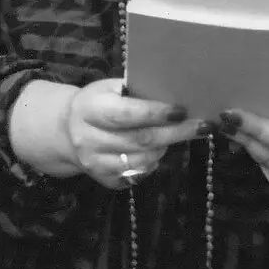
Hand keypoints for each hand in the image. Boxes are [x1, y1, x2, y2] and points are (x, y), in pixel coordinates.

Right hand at [66, 78, 206, 189]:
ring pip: (143, 160)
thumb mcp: (108, 88)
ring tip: (173, 136)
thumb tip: (175, 93)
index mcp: (90, 109)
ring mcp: (95, 163)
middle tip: (203, 127)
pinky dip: (152, 163)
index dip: (155, 113)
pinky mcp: (104, 180)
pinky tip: (154, 151)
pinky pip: (138, 175)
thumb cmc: (97, 102)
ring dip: (165, 148)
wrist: (65, 129)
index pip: (126, 114)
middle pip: (140, 140)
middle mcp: (89, 138)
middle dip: (175, 133)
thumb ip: (134, 92)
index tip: (182, 110)